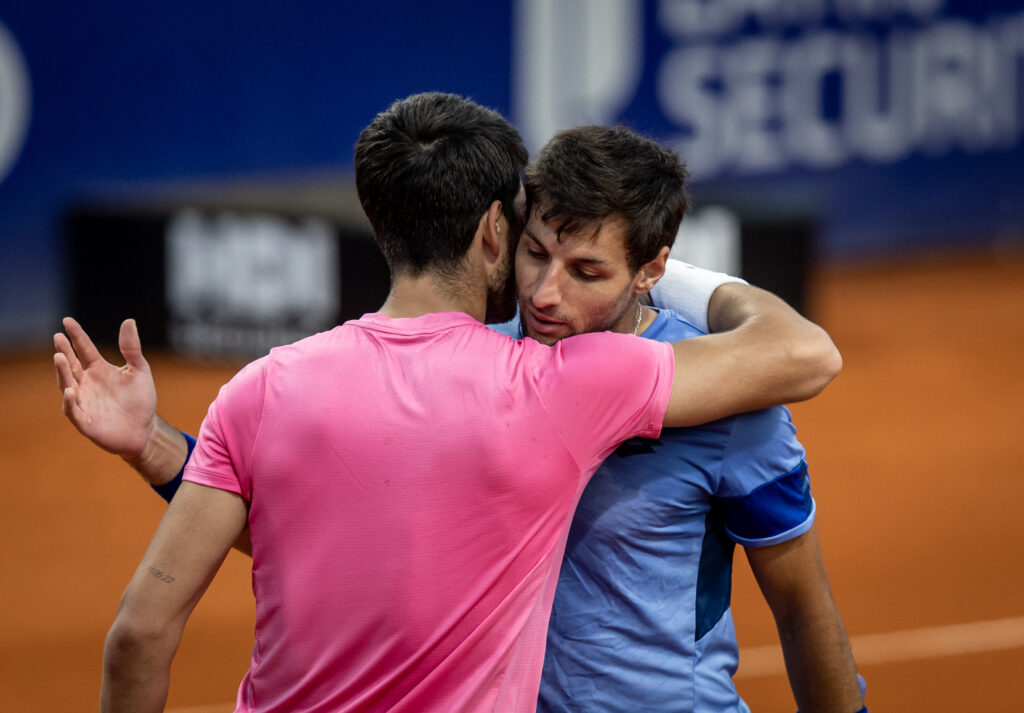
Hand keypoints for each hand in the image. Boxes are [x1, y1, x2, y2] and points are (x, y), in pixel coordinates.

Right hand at [54, 317, 157, 461]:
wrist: (144, 429)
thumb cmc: (140, 400)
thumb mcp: (140, 371)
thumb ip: (132, 349)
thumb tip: (129, 321)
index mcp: (99, 369)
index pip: (84, 349)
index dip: (76, 335)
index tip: (67, 321)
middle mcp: (87, 383)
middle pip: (71, 365)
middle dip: (64, 352)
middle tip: (58, 338)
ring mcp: (84, 401)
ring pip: (68, 385)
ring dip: (63, 372)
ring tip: (59, 357)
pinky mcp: (85, 421)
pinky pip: (74, 411)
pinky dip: (71, 402)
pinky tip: (71, 391)